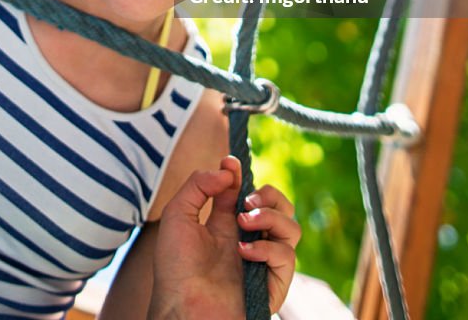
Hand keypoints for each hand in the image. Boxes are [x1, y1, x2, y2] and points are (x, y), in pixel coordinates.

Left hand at [149, 156, 299, 319]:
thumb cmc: (175, 267)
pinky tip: (243, 251)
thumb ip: (199, 184)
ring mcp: (264, 262)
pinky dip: (267, 248)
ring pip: (292, 228)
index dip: (242, 175)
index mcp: (227, 224)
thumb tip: (228, 169)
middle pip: (281, 207)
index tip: (230, 162)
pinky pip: (287, 257)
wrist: (181, 308)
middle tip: (247, 201)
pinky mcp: (274, 284)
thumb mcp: (178, 214)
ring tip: (244, 222)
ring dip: (270, 217)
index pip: (247, 192)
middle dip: (269, 194)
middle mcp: (250, 240)